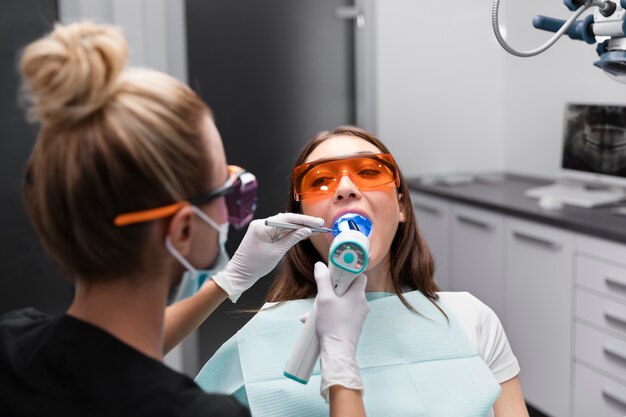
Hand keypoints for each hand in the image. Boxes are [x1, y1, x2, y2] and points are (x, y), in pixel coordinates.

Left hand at [212, 213, 323, 301]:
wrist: (239, 274)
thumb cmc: (255, 266)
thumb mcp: (277, 253)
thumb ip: (292, 239)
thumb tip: (306, 231)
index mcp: (262, 226)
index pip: (287, 219)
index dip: (304, 220)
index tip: (318, 222)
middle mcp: (261, 223)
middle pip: (286, 220)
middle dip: (303, 223)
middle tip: (320, 225)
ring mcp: (261, 228)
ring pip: (284, 225)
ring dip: (298, 227)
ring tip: (314, 229)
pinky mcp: (263, 234)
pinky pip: (279, 230)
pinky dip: (291, 232)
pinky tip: (302, 233)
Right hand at [313, 262, 368, 400]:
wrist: (338, 351)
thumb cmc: (333, 324)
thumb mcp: (324, 298)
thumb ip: (323, 280)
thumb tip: (320, 266)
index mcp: (358, 294)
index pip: (359, 275)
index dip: (347, 272)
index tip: (336, 273)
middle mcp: (362, 304)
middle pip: (350, 288)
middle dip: (335, 289)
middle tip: (324, 292)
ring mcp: (359, 315)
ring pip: (345, 301)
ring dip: (332, 302)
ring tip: (318, 308)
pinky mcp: (354, 325)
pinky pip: (344, 312)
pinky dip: (333, 312)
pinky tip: (319, 319)